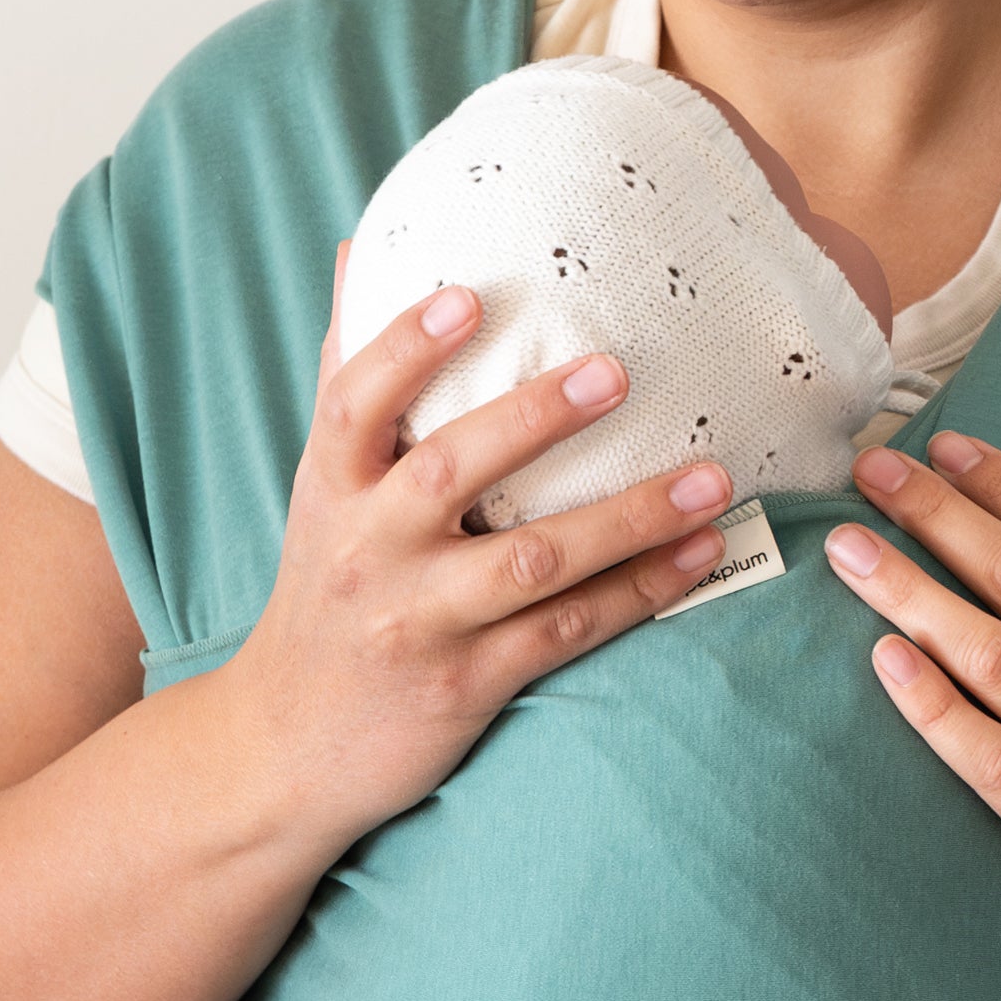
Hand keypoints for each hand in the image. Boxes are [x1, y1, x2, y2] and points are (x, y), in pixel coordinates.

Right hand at [227, 242, 734, 858]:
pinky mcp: (467, 684)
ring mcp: (421, 622)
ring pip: (532, 562)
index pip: (354, 405)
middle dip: (532, 420)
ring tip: (714, 477)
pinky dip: (638, 592)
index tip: (466, 297)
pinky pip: (565, 631)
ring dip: (629, 518)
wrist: (287, 748)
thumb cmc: (322, 597)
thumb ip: (347, 382)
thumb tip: (357, 252)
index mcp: (332, 493)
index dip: (403, 348)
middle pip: (450, 474)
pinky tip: (700, 554)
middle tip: (617, 371)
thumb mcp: (318, 492)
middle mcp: (370, 552)